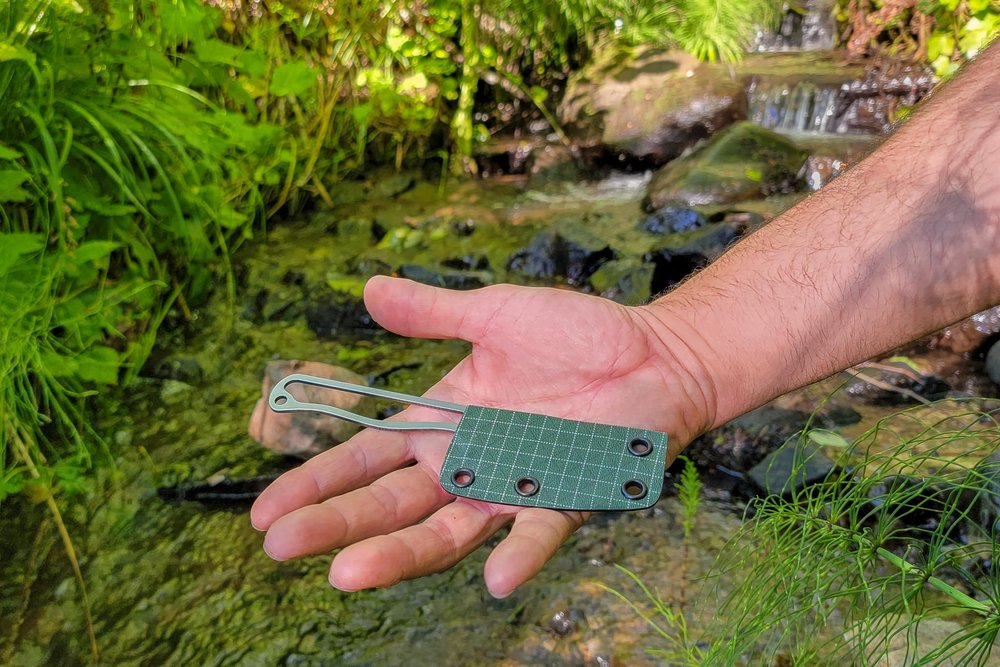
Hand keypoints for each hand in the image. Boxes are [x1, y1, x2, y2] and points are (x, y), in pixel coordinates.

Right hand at [249, 275, 713, 597]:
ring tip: (346, 574)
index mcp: (442, 422)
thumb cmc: (578, 333)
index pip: (365, 458)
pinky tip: (493, 579)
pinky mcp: (565, 500)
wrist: (655, 352)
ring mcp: (511, 489)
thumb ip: (431, 313)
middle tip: (280, 546)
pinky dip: (518, 555)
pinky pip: (538, 533)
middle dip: (333, 524)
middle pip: (388, 503)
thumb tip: (367, 289)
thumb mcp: (494, 313)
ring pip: (444, 532)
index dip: (316, 483)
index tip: (265, 511)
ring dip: (398, 555)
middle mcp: (466, 465)